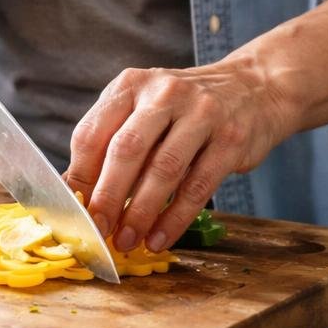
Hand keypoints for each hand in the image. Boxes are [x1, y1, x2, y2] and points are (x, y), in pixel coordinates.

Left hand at [63, 56, 295, 252]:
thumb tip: (74, 191)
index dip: (81, 177)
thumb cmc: (184, 109)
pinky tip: (160, 239)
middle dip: (108, 197)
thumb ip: (110, 142)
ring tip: (127, 241)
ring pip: (164, 170)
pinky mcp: (231, 139)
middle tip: (99, 230)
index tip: (76, 210)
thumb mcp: (143, 109)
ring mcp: (201, 113)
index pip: (92, 133)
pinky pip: (198, 187)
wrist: (254, 88)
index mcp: (131, 85)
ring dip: (141, 213)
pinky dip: (175, 219)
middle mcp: (164, 93)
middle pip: (126, 150)